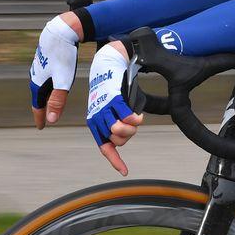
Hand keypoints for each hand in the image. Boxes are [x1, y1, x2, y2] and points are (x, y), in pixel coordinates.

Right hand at [30, 14, 80, 127]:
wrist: (60, 31)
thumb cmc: (63, 56)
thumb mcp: (63, 81)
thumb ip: (58, 100)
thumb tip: (51, 120)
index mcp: (38, 83)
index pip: (37, 106)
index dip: (40, 117)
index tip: (41, 127)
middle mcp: (36, 76)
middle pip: (38, 97)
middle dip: (41, 108)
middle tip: (44, 119)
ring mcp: (39, 67)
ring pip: (41, 86)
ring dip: (44, 96)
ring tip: (47, 103)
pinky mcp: (45, 59)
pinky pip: (44, 77)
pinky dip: (47, 85)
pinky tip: (51, 83)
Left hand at [86, 42, 143, 175]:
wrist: (109, 63)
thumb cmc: (113, 86)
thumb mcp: (117, 106)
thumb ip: (122, 119)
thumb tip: (131, 128)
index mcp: (97, 122)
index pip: (105, 147)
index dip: (115, 160)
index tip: (124, 171)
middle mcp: (97, 118)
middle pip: (117, 140)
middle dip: (128, 136)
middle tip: (133, 124)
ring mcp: (103, 109)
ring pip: (118, 130)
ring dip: (130, 128)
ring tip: (135, 119)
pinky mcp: (111, 98)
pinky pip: (122, 114)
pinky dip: (131, 118)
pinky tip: (137, 119)